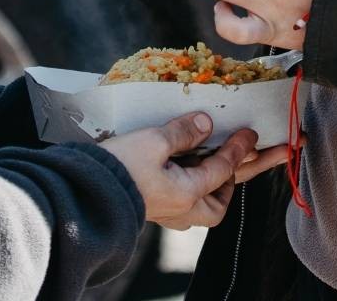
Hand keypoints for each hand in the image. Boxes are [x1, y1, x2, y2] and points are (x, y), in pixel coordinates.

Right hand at [101, 113, 260, 228]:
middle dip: (235, 182)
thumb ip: (183, 132)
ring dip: (215, 188)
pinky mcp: (152, 207)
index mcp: (187, 194)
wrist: (84, 192)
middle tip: (247, 161)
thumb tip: (206, 124)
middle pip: (219, 203)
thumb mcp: (154, 141)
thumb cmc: (119, 167)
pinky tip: (190, 169)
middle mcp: (181, 210)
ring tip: (221, 166)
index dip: (239, 148)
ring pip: (202, 207)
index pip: (223, 169)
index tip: (251, 133)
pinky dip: (195, 186)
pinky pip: (184, 201)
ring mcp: (166, 212)